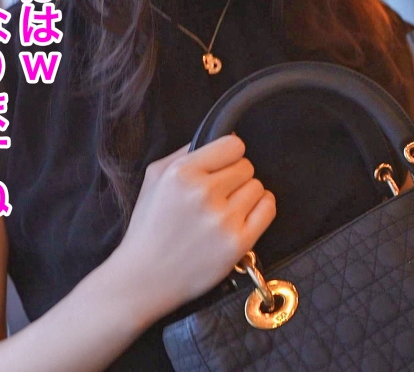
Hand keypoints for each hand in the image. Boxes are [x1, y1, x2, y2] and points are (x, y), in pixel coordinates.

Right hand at [111, 134, 275, 319]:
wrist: (145, 277)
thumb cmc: (149, 227)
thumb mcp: (154, 178)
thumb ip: (185, 152)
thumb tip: (223, 137)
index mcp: (181, 174)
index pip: (233, 145)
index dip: (229, 155)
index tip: (222, 166)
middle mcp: (203, 194)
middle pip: (247, 166)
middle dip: (235, 177)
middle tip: (218, 194)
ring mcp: (223, 220)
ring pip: (258, 187)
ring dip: (246, 195)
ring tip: (225, 209)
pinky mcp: (238, 242)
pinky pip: (268, 209)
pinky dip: (261, 209)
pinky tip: (243, 215)